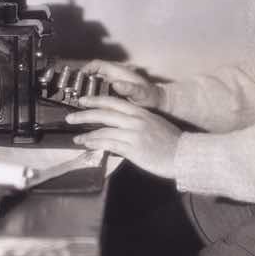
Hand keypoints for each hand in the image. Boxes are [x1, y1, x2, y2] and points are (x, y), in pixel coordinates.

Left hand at [66, 95, 180, 179]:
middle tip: (70, 117)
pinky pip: (109, 144)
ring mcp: (134, 134)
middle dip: (84, 114)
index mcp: (140, 112)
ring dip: (86, 134)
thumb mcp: (153, 124)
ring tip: (76, 138)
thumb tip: (120, 126)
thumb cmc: (170, 141)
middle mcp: (135, 120)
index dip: (96, 100)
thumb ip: (136, 122)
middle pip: (104, 113)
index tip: (82, 101)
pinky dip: (95, 143)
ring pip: (103, 129)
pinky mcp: (133, 148)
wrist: (184, 155)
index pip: (113, 102)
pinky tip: (88, 145)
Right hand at [79, 60, 162, 108]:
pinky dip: (92, 92)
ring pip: (95, 80)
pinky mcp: (114, 89)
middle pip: (93, 72)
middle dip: (82, 79)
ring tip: (76, 97)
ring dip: (86, 86)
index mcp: (118, 72)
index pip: (97, 64)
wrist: (157, 102)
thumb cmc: (150, 97)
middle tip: (72, 89)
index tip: (76, 78)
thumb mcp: (141, 93)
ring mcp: (113, 81)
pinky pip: (99, 88)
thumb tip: (116, 83)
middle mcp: (114, 74)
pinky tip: (88, 103)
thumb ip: (130, 88)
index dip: (85, 69)